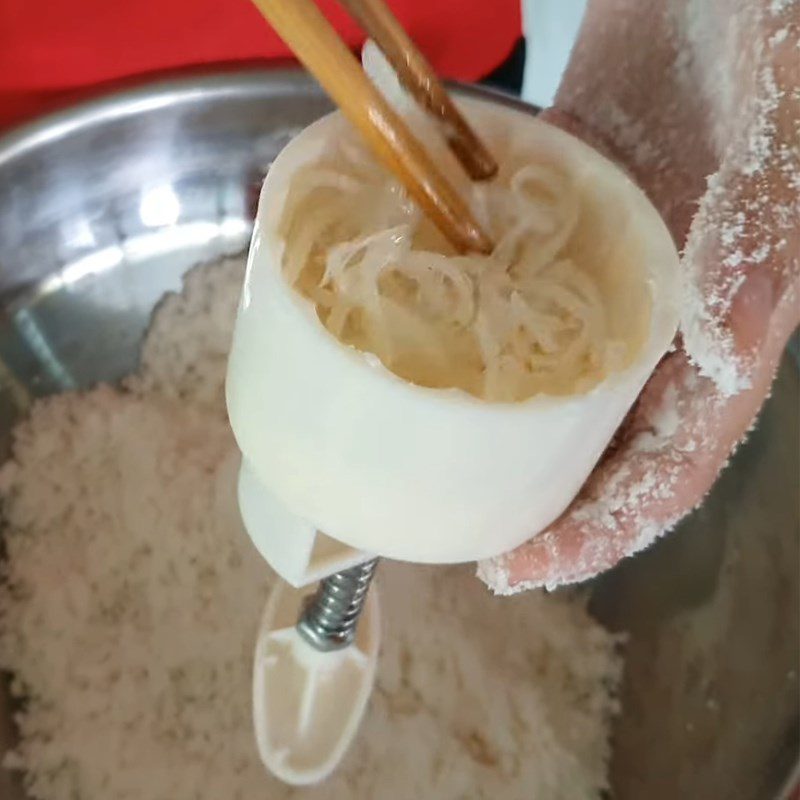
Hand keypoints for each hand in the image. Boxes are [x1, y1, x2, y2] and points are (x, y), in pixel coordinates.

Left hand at [478, 0, 798, 592]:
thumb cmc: (766, 29)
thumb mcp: (779, 127)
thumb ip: (762, 232)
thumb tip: (724, 360)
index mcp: (726, 316)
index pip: (674, 460)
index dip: (606, 526)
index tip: (522, 566)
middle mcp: (666, 311)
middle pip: (607, 440)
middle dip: (548, 503)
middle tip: (468, 539)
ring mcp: (612, 269)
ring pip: (561, 381)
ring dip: (508, 435)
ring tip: (437, 469)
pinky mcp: (567, 219)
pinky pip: (519, 296)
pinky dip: (478, 334)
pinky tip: (427, 352)